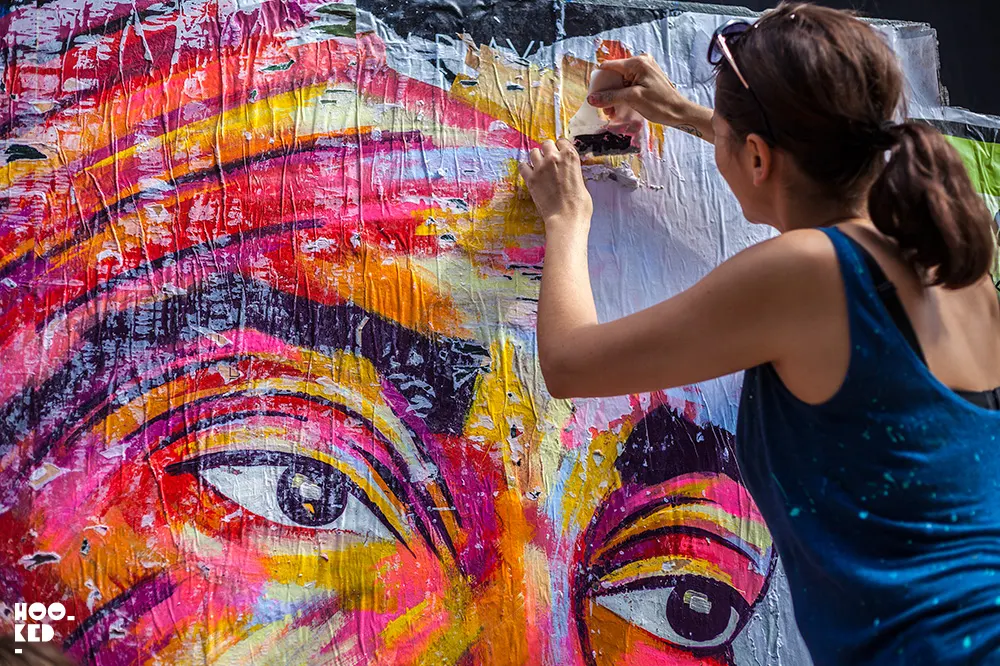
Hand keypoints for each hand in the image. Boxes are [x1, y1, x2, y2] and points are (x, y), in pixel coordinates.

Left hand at [518, 139, 592, 232]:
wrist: (566, 217)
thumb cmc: (579, 204)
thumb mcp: (581, 182)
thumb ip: (572, 172)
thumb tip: (568, 173)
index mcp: (570, 156)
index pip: (562, 141)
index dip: (560, 148)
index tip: (559, 153)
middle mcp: (554, 158)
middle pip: (546, 144)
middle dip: (547, 150)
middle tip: (549, 160)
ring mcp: (541, 167)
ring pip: (533, 152)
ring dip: (536, 158)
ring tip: (539, 167)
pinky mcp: (531, 179)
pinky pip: (523, 166)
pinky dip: (525, 169)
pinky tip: (530, 174)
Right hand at [588, 54, 712, 140]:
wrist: (679, 112)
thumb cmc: (659, 104)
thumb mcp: (633, 99)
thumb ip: (611, 97)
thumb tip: (591, 99)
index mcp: (637, 62)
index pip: (609, 67)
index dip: (599, 81)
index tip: (594, 97)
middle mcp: (640, 62)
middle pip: (614, 75)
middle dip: (607, 92)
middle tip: (605, 109)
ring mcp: (643, 70)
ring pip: (620, 82)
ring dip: (613, 97)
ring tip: (611, 112)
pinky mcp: (645, 79)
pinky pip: (627, 85)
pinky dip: (622, 96)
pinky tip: (619, 108)